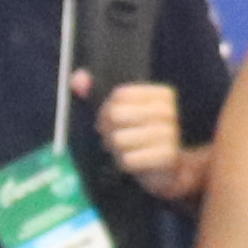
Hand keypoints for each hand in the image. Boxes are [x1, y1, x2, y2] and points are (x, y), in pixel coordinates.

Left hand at [91, 76, 191, 197]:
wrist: (167, 169)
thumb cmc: (139, 136)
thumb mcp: (121, 111)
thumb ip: (94, 92)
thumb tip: (76, 78)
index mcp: (161, 95)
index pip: (119, 95)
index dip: (106, 111)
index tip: (112, 122)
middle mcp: (168, 111)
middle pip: (116, 115)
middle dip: (109, 131)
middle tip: (116, 139)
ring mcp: (170, 133)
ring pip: (119, 140)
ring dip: (117, 149)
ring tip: (128, 151)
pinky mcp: (167, 156)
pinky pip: (128, 160)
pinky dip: (126, 163)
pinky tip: (135, 162)